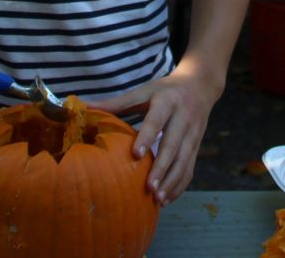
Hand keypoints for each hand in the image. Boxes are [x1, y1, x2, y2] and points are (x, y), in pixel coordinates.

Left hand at [91, 66, 222, 204]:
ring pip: (184, 160)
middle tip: (148, 187)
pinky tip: (167, 199)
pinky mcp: (197, 146)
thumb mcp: (143, 92)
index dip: (148, 136)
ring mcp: (193, 133)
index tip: (136, 155)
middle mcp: (183, 118)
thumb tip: (84, 108)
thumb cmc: (164, 91)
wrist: (200, 85)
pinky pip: (190, 168)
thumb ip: (117, 103)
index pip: (157, 120)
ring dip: (172, 180)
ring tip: (157, 198)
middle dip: (162, 167)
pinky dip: (180, 185)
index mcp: (167, 102)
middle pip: (173, 145)